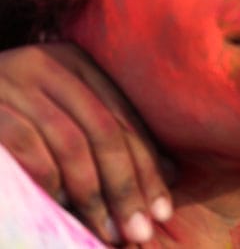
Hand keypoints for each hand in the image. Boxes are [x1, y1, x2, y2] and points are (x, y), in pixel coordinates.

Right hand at [0, 42, 172, 244]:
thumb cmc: (12, 119)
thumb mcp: (62, 115)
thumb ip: (108, 134)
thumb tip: (170, 173)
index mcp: (76, 61)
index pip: (124, 118)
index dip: (148, 167)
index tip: (163, 210)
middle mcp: (47, 63)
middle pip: (104, 131)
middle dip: (127, 186)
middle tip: (140, 231)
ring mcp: (12, 81)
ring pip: (71, 143)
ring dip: (94, 195)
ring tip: (108, 231)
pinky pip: (27, 148)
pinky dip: (50, 182)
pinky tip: (63, 209)